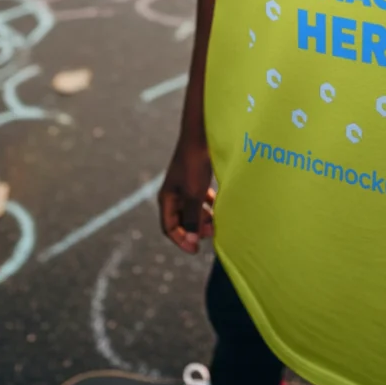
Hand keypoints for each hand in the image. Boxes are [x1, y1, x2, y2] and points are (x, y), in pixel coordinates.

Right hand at [158, 135, 213, 253]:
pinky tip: (219, 204)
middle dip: (195, 229)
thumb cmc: (194, 164)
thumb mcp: (194, 194)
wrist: (201, 136)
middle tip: (212, 233)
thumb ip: (192, 218)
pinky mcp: (194, 178)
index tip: (197, 248)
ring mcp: (183, 185)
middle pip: (181, 220)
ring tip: (218, 221)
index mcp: (166, 199)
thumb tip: (192, 239)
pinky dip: (208, 205)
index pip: (169, 228)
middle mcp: (172, 194)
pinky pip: (199, 199)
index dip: (182, 240)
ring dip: (203, 218)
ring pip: (192, 210)